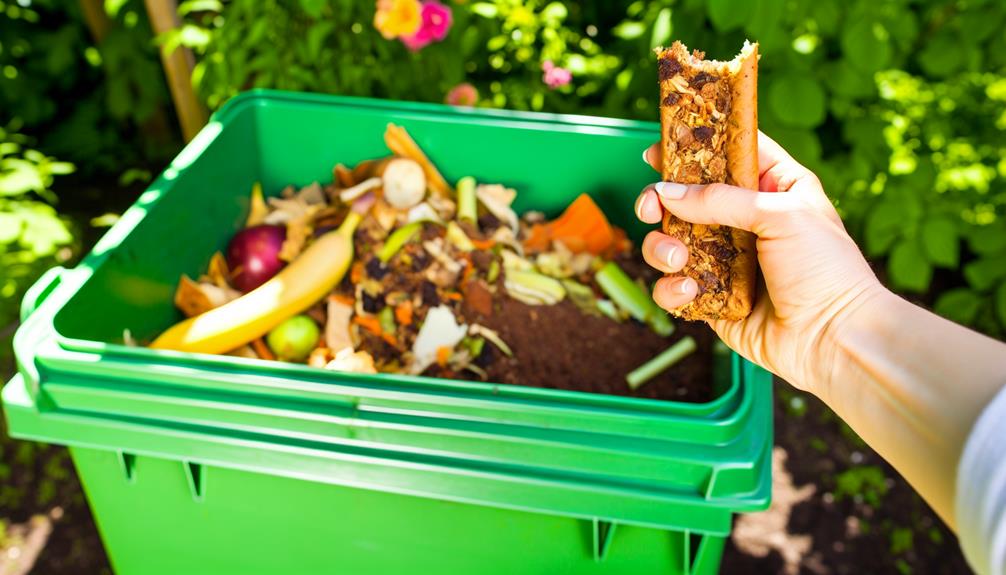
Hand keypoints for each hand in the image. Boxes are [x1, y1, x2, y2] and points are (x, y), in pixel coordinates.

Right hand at [635, 132, 885, 393]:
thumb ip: (721, 199)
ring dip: (661, 248)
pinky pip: (673, 288)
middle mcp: (746, 222)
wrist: (834, 339)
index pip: (728, 154)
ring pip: (671, 243)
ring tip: (676, 258)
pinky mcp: (712, 300)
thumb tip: (666, 193)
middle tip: (649, 207)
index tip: (657, 149)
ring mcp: (726, 262)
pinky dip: (672, 289)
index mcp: (774, 189)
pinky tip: (691, 292)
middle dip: (660, 201)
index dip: (692, 147)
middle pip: (687, 198)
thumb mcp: (781, 215)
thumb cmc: (825, 270)